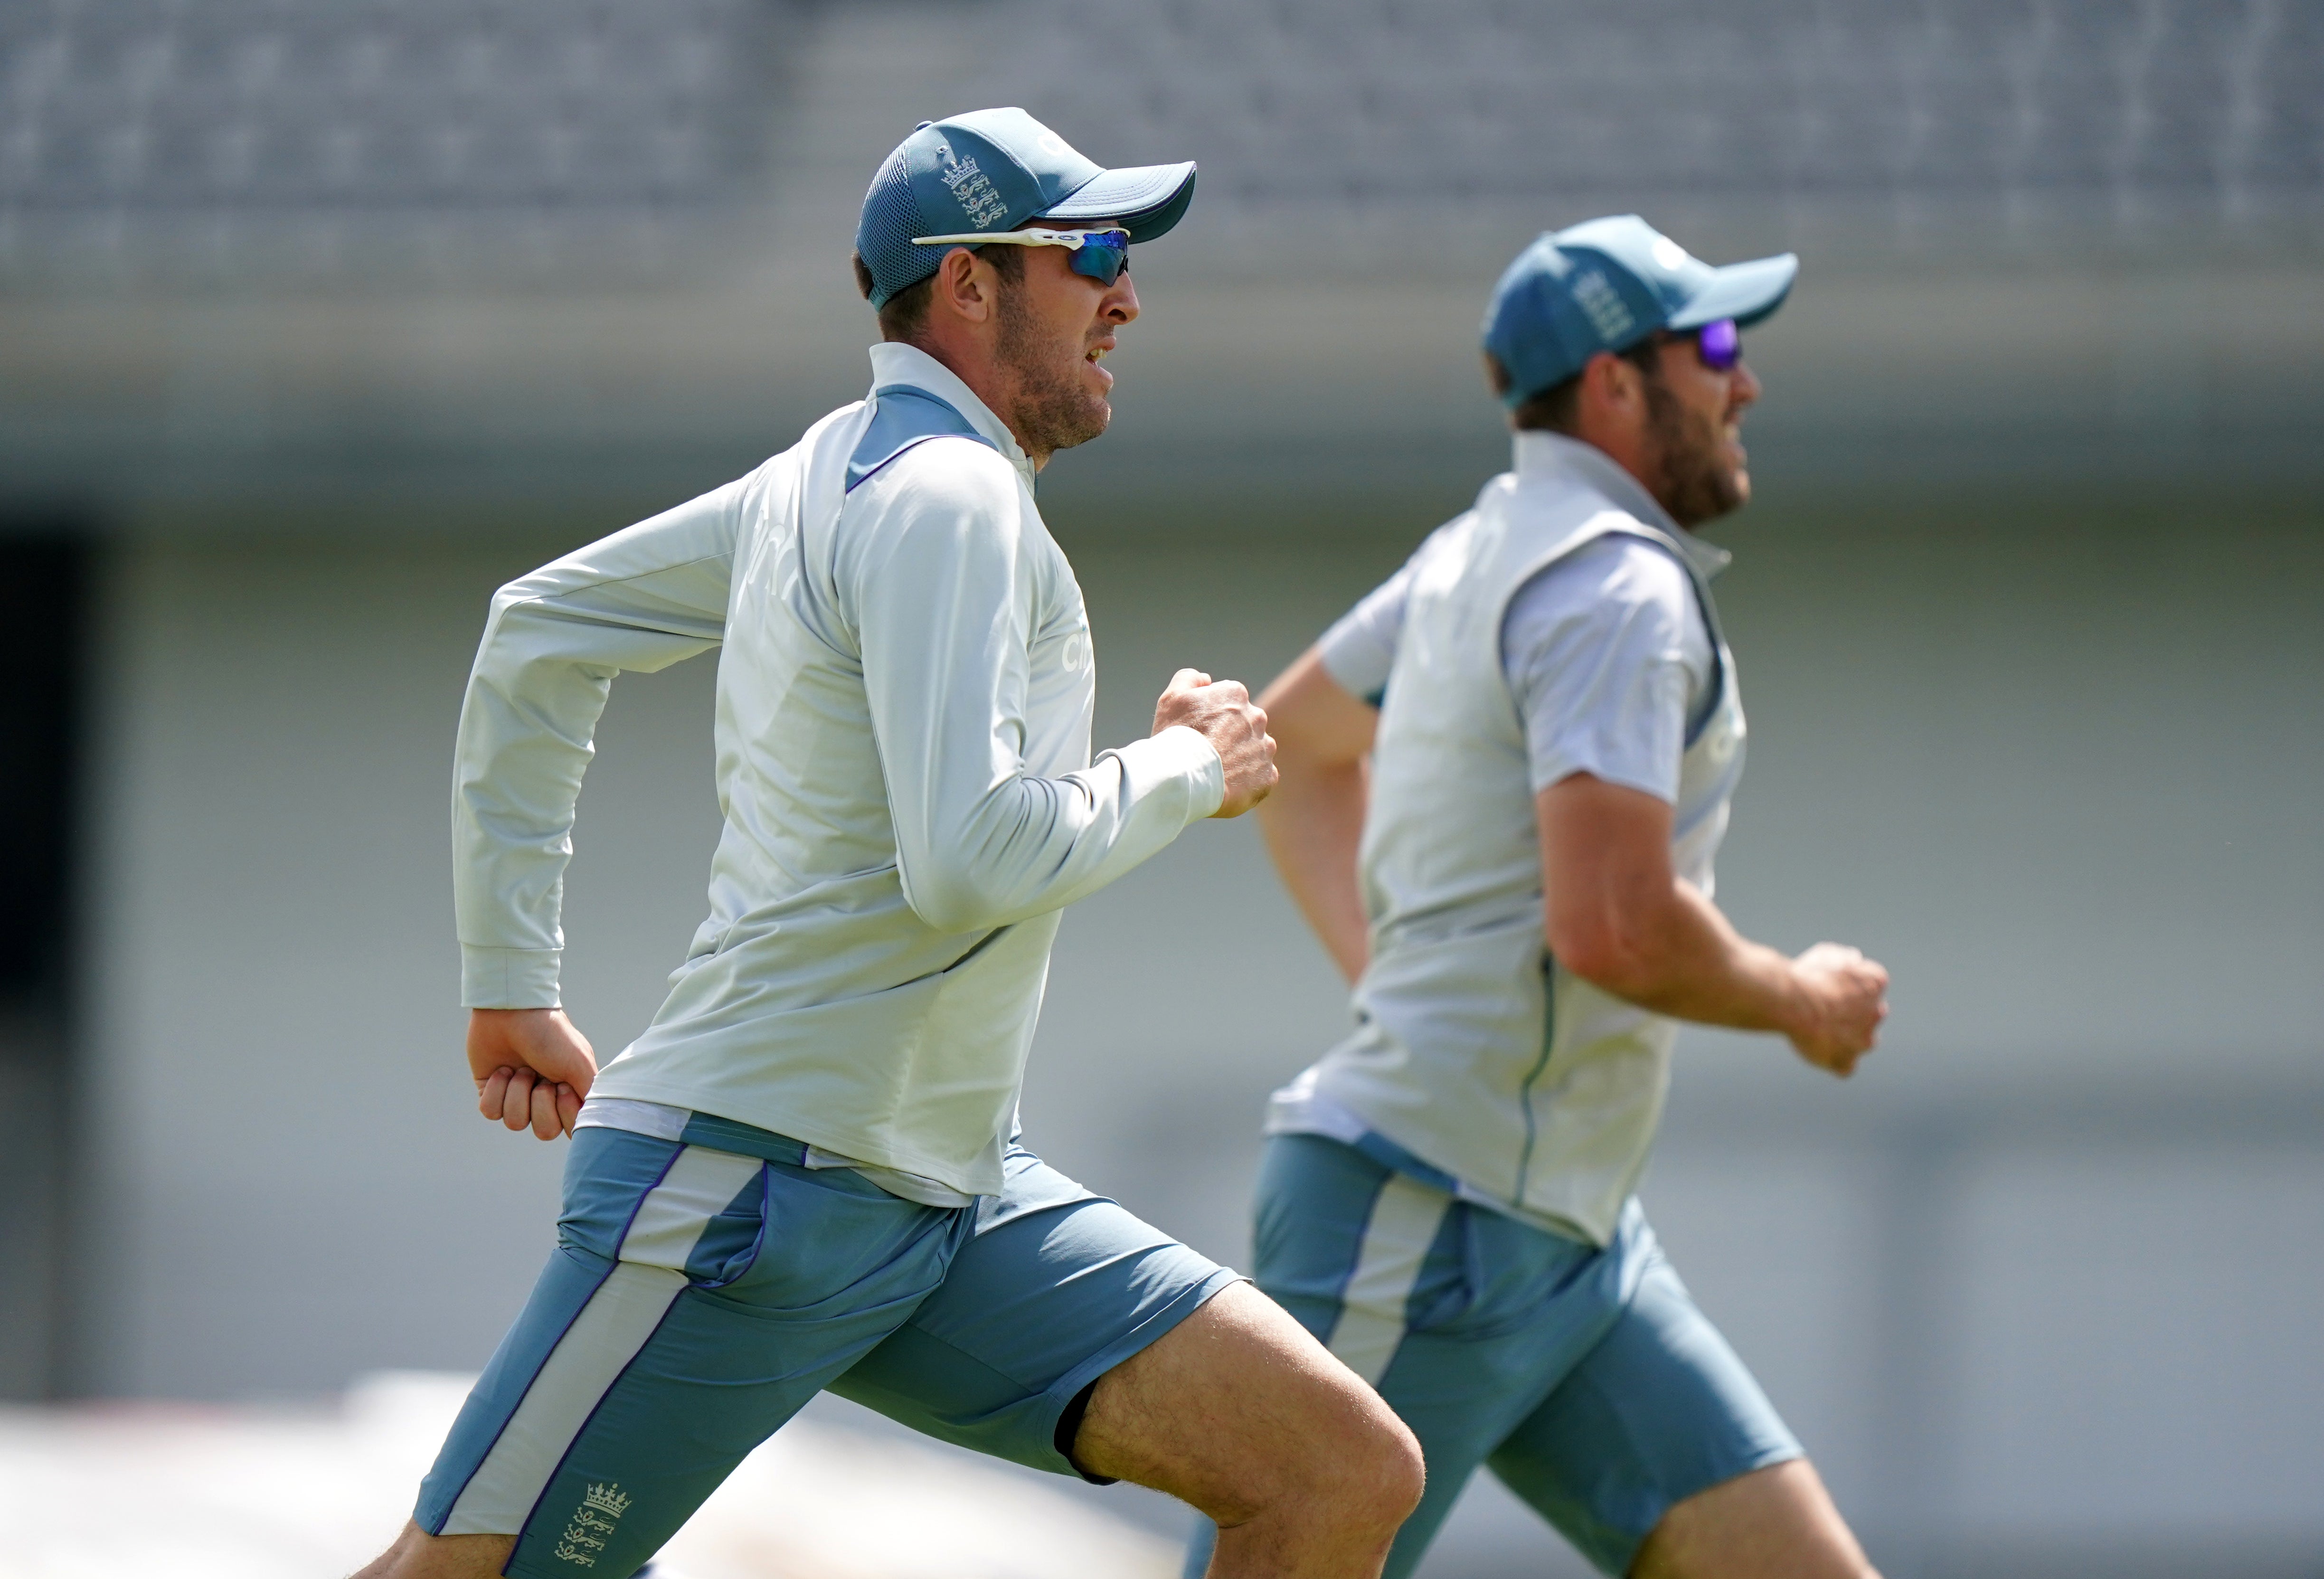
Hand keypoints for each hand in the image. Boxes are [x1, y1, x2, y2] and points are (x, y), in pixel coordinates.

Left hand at [468, 1007, 597, 1139]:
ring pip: (515, 1123)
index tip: (562, 1087)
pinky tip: (502, 1070)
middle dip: (540, 1104)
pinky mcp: (490, 1092)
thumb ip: (589, 1097)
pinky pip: (491, 1112)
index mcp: (568, 1093)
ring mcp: (516, 1097)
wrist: (512, 1011)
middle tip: (540, 1077)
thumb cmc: (551, 1034)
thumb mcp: (580, 1063)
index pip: (570, 1128)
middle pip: (544, 1132)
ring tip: (520, 1068)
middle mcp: (543, 1099)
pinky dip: (496, 1090)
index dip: (564, 1113)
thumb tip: (590, 1125)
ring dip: (517, 1093)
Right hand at [1153, 668, 1278, 817]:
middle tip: (1206, 753)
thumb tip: (1207, 680)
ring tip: (1217, 771)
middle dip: (1229, 736)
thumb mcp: (1172, 698)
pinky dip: (1248, 781)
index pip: (1227, 702)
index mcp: (1236, 694)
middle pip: (1243, 725)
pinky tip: (1228, 785)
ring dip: (1240, 758)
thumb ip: (1189, 679)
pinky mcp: (1268, 775)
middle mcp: (1257, 717)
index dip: (1210, 717)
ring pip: (1254, 750)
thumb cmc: (1176, 737)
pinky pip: (1261, 776)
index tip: (1197, 732)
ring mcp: (1265, 747)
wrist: (1184, 778)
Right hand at [1782, 943, 1888, 1076]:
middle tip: (1826, 1008)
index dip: (1850, 986)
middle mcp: (1876, 1013)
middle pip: (1871, 1014)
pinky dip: (1835, 1062)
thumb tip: (1853, 960)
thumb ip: (1842, 958)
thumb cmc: (1807, 976)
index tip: (1830, 985)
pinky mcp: (1845, 1061)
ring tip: (1821, 1031)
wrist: (1794, 1002)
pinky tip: (1819, 1051)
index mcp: (1875, 982)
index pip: (1872, 985)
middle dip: (1854, 1013)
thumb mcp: (1825, 954)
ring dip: (1848, 1038)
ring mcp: (1863, 1040)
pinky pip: (1845, 1067)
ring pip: (1863, 1042)